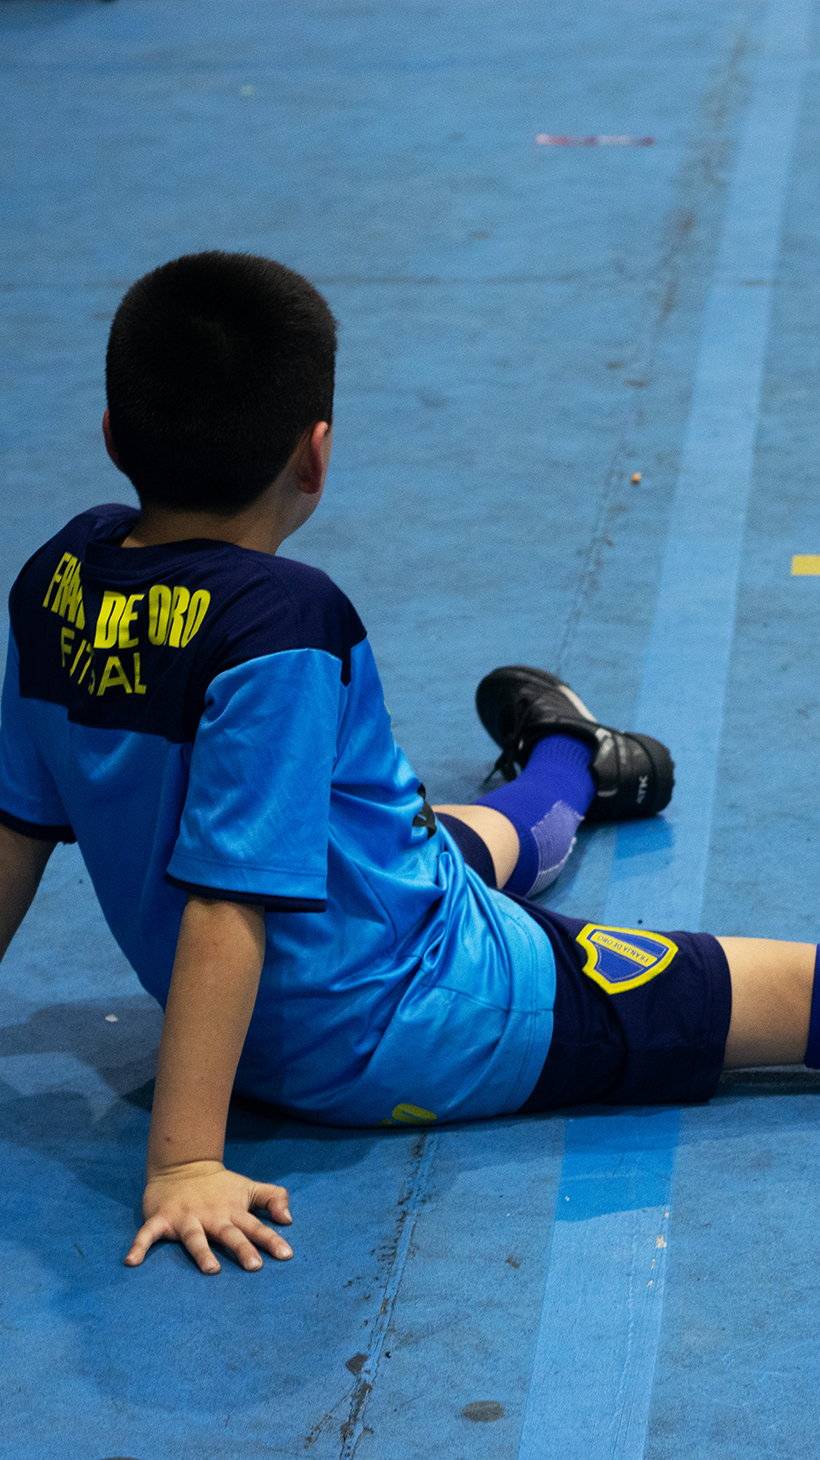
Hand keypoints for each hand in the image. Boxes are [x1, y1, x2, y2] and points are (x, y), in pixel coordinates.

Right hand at [125, 1160, 292, 1273]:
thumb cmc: (220, 1186)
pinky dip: (139, 1246)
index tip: (286, 1255)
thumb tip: (289, 1219)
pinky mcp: (161, 1219)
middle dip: (241, 1248)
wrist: (182, 1166)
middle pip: (228, 1234)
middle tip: (254, 1266)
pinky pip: (148, 1235)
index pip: (256, 1227)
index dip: (271, 1240)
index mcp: (232, 1211)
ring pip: (195, 1237)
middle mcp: (211, 1216)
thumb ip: (273, 1198)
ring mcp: (185, 1217)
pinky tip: (131, 1262)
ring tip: (211, 1270)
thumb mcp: (248, 1188)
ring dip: (202, 1253)